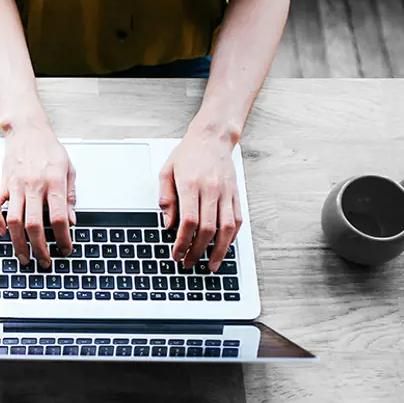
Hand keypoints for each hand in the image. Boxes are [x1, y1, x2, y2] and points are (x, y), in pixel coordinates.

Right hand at [0, 122, 75, 268]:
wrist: (28, 130)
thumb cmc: (49, 149)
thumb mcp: (69, 170)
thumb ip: (69, 196)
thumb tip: (72, 221)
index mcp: (53, 182)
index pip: (59, 217)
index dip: (63, 238)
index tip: (66, 249)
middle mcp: (34, 185)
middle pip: (34, 224)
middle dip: (39, 248)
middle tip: (44, 262)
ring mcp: (16, 185)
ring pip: (14, 220)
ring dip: (18, 243)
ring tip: (24, 257)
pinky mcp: (3, 183)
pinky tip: (3, 232)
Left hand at [158, 126, 241, 271]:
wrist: (212, 137)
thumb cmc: (188, 154)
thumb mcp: (166, 171)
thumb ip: (166, 199)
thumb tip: (168, 225)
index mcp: (191, 184)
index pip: (188, 221)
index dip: (183, 242)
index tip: (177, 254)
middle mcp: (211, 190)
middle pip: (208, 229)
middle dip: (198, 251)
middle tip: (189, 263)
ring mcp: (226, 193)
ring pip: (227, 228)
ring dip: (219, 251)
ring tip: (212, 265)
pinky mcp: (236, 194)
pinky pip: (237, 220)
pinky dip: (231, 237)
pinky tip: (224, 247)